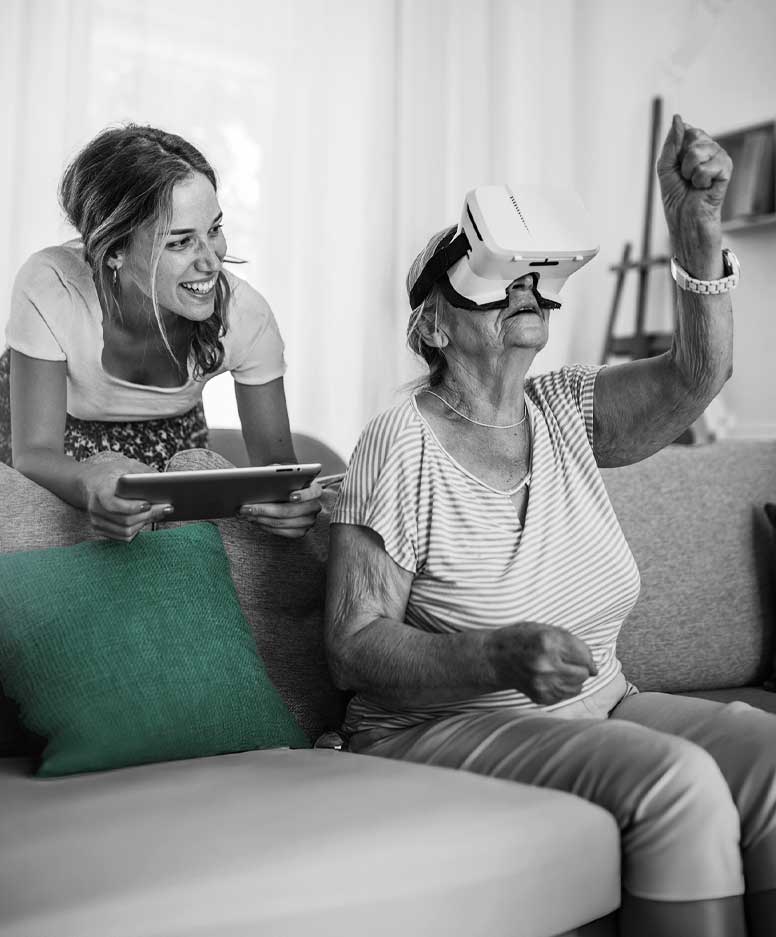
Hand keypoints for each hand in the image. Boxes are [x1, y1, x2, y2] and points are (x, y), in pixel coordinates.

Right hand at [80, 455, 171, 541]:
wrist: (91, 483)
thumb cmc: (113, 474)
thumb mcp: (127, 466)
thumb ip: (143, 473)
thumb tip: (164, 482)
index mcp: (100, 491)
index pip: (113, 504)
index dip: (132, 507)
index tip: (148, 503)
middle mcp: (96, 508)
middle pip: (125, 520)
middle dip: (148, 515)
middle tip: (167, 508)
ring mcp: (97, 521)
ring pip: (126, 531)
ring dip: (145, 522)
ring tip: (160, 512)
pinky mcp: (101, 529)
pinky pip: (123, 536)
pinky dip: (138, 529)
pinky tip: (147, 519)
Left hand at [238, 480, 321, 538]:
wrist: (288, 495)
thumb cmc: (286, 483)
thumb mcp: (284, 474)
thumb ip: (278, 471)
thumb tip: (267, 474)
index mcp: (315, 490)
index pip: (314, 492)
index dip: (303, 495)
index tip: (291, 496)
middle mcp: (314, 506)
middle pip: (291, 511)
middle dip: (266, 509)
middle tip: (249, 506)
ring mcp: (308, 521)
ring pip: (283, 523)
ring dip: (262, 519)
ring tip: (247, 513)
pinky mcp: (300, 531)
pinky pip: (282, 532)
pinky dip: (267, 526)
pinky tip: (256, 520)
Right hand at [484, 621, 597, 705]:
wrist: (494, 658)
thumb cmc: (521, 638)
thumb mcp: (544, 629)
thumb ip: (571, 642)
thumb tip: (594, 667)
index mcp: (548, 642)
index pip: (584, 655)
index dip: (587, 656)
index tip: (583, 657)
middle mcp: (546, 665)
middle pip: (583, 673)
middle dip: (580, 668)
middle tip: (567, 662)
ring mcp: (542, 683)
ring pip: (577, 687)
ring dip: (573, 679)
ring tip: (559, 670)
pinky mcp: (540, 696)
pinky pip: (565, 696)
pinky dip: (563, 688)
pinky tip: (551, 679)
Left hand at [657, 114, 732, 276]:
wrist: (685, 220)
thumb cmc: (675, 197)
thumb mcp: (665, 167)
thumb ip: (671, 143)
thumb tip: (678, 118)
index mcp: (695, 147)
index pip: (687, 131)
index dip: (677, 148)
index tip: (676, 166)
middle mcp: (710, 149)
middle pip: (693, 137)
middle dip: (682, 161)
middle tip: (685, 177)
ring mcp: (719, 158)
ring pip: (698, 151)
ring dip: (689, 172)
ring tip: (693, 184)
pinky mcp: (727, 169)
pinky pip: (707, 166)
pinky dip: (699, 180)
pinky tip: (703, 188)